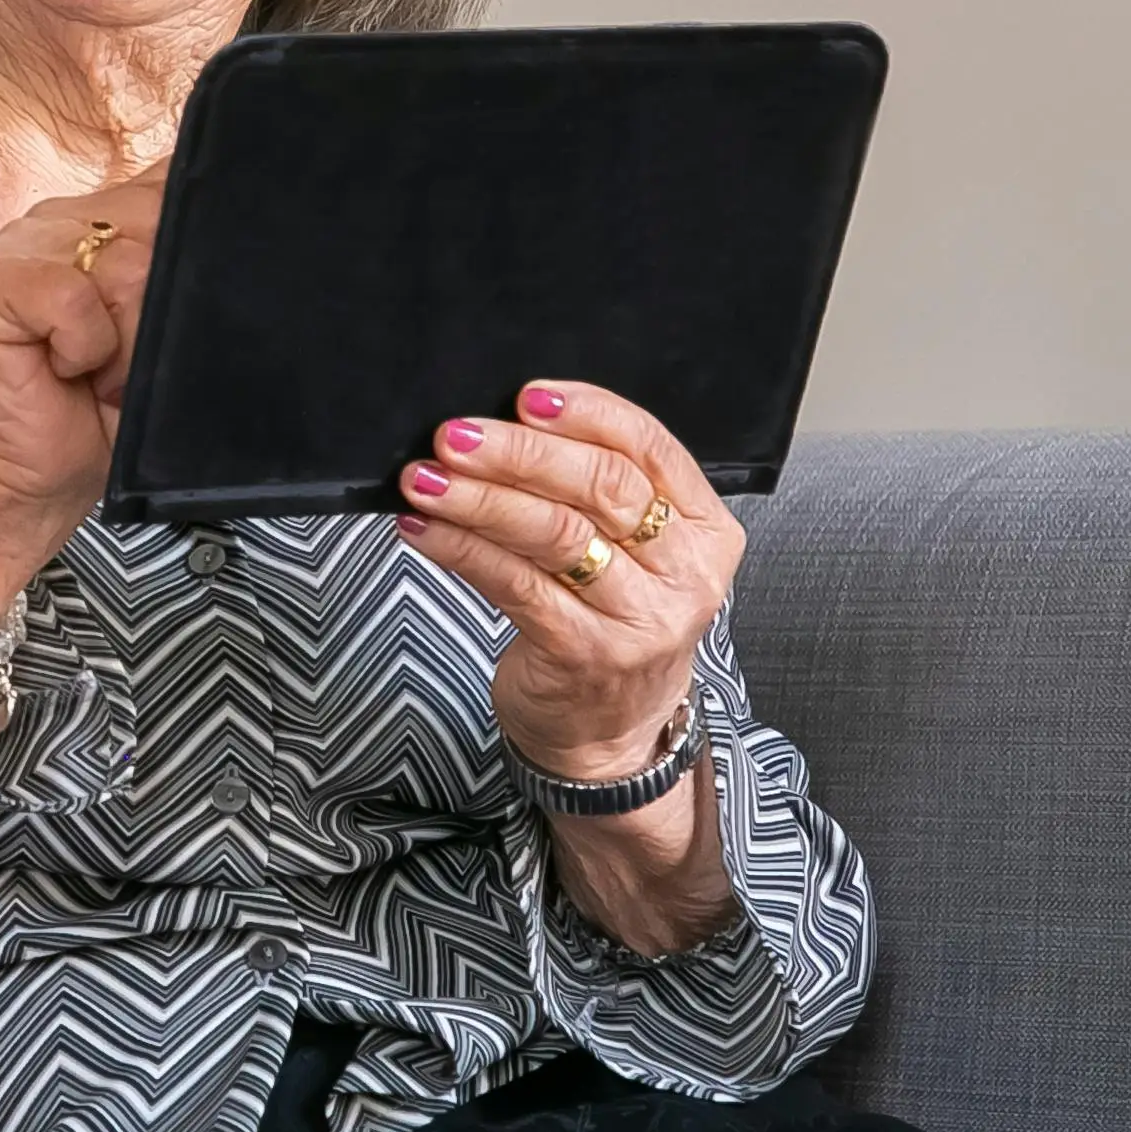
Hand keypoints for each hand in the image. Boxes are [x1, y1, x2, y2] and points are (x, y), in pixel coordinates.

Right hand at [0, 165, 168, 630]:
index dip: (199, 246)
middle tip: (132, 362)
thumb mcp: (171, 337)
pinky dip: (83, 346)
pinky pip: (71, 295)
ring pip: (124, 264)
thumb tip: (233, 242)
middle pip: (162, 227)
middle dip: (162, 312)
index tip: (176, 315)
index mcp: (119, 216)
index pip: (183, 186)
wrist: (34, 474)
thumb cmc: (107, 410)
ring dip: (126, 341)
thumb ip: (192, 278)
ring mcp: (25, 237)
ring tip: (102, 369)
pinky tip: (66, 367)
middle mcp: (72, 213)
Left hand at [392, 379, 743, 781]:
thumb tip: (504, 424)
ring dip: (479, 499)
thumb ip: (597, 493)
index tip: (524, 397)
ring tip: (424, 479)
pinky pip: (515, 585)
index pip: (651, 447)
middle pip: (601, 487)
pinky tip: (423, 530)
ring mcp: (641, 620)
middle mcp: (685, 574)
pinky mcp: (587, 655)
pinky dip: (462, 549)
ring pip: (555, 535)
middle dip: (520, 453)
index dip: (587, 413)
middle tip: (456, 435)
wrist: (612, 734)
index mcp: (706, 529)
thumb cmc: (611, 623)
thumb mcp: (635, 555)